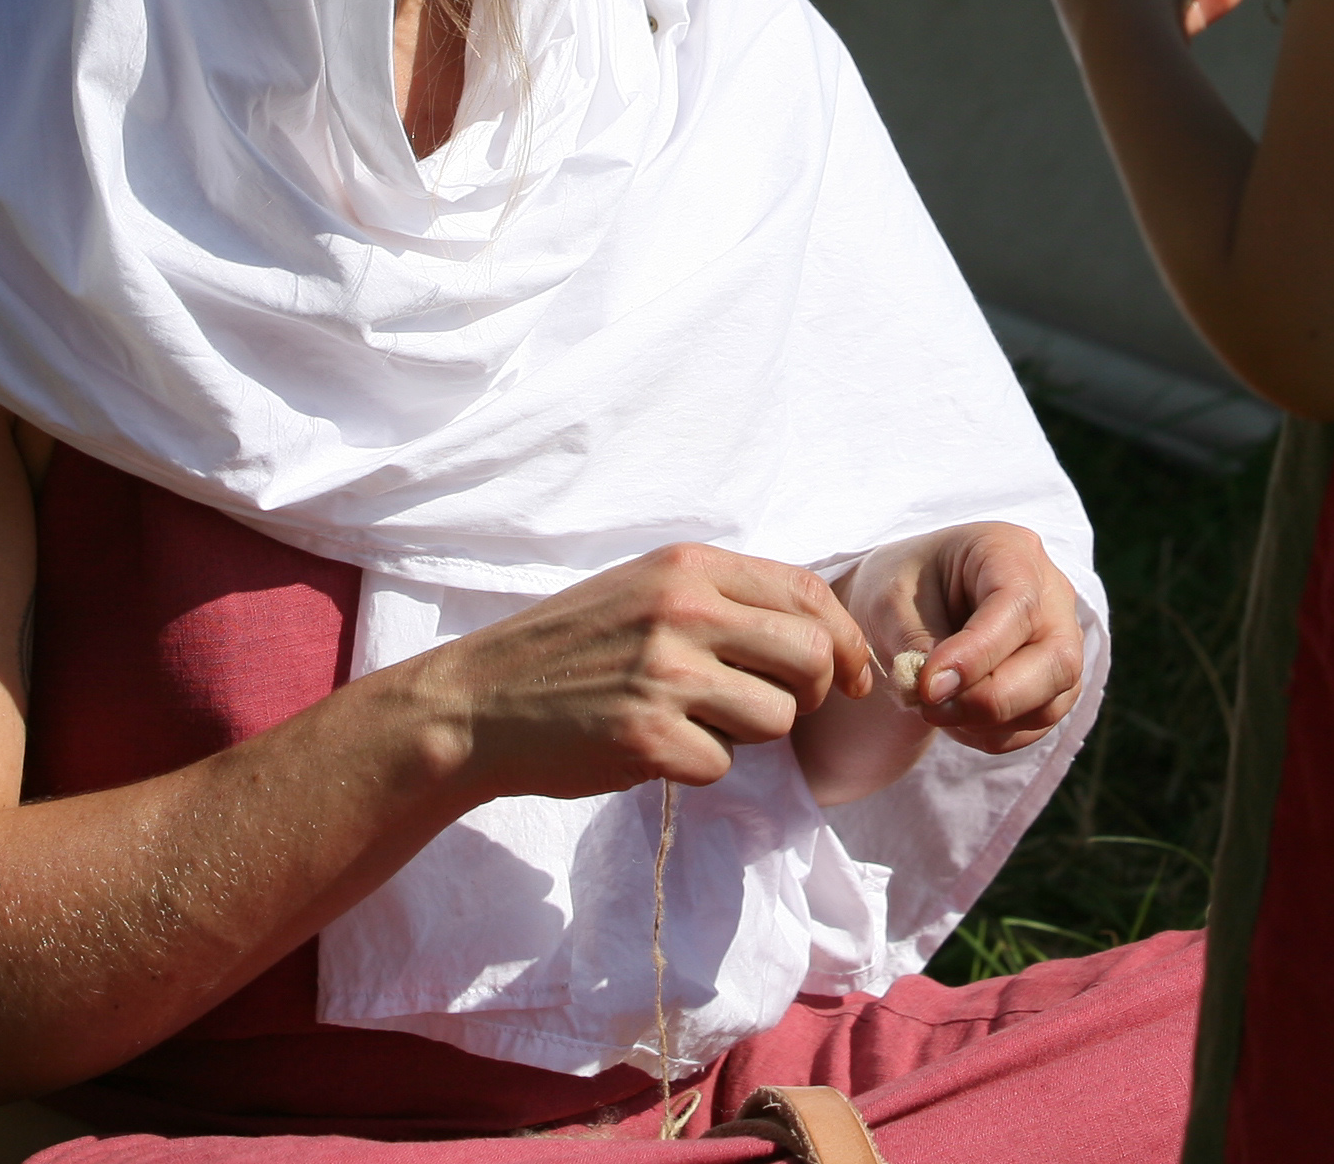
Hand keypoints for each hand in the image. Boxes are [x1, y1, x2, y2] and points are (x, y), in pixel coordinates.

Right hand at [412, 543, 875, 802]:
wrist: (478, 703)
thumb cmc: (570, 649)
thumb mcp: (644, 590)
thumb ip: (722, 599)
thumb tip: (820, 635)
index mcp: (687, 566)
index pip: (807, 593)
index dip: (846, 640)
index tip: (854, 676)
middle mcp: (682, 610)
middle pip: (811, 657)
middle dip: (814, 693)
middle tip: (780, 707)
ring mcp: (664, 675)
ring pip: (776, 717)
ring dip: (749, 734)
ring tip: (695, 722)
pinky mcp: (647, 739)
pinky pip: (723, 765)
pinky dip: (699, 767)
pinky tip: (654, 748)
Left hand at [838, 523, 1090, 755]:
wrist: (910, 597)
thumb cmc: (904, 585)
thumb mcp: (892, 601)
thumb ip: (917, 644)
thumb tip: (938, 695)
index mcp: (1011, 551)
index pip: (1017, 605)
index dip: (976, 655)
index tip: (928, 687)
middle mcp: (1052, 595)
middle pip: (1056, 659)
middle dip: (990, 698)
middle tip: (929, 707)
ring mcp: (1061, 641)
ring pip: (1052, 701)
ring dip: (988, 721)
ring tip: (934, 709)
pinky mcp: (1054, 684)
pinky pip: (1037, 724)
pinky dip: (993, 734)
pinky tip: (954, 716)